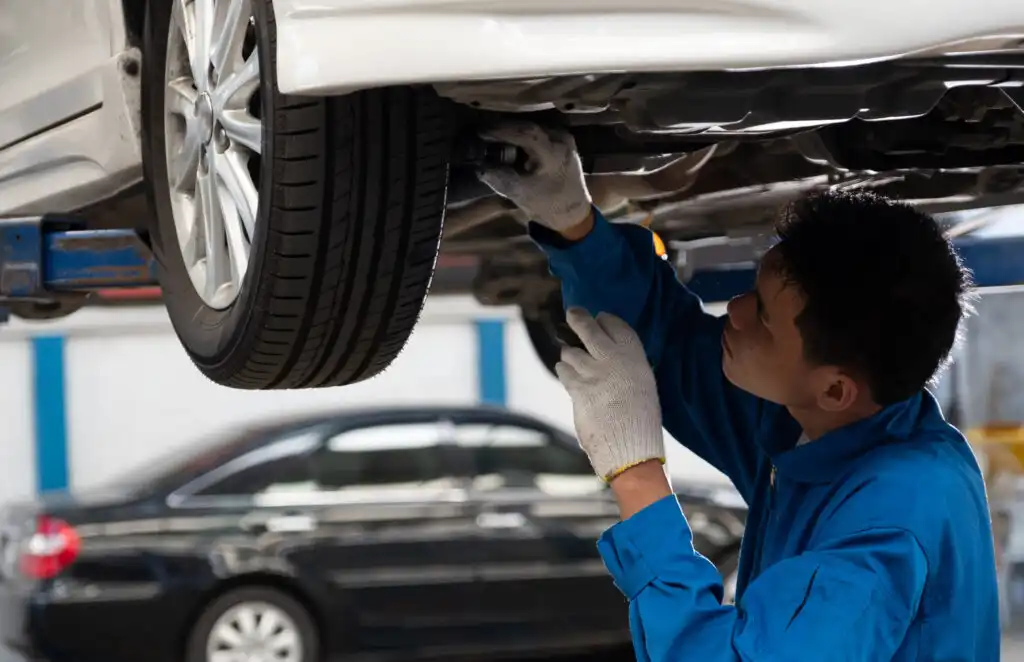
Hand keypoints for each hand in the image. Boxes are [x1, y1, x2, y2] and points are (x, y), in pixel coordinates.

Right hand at [476, 121, 592, 232]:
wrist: (573, 211)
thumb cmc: (548, 205)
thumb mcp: (521, 194)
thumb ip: (500, 179)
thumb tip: (479, 167)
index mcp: (554, 154)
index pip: (526, 133)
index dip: (502, 131)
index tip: (482, 133)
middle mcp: (562, 141)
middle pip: (529, 126)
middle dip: (505, 128)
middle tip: (484, 132)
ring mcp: (565, 138)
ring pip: (534, 127)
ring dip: (514, 130)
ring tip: (493, 135)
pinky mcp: (564, 140)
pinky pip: (540, 131)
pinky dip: (523, 134)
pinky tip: (510, 139)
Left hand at [555, 307, 665, 481]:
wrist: (630, 447)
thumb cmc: (642, 421)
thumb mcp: (643, 384)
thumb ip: (627, 367)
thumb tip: (609, 358)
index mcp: (634, 356)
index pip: (615, 325)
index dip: (604, 320)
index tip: (600, 319)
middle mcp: (612, 358)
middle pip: (587, 327)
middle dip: (577, 318)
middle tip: (573, 313)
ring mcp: (591, 371)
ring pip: (570, 351)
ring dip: (570, 353)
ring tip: (573, 357)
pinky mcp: (576, 387)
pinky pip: (564, 371)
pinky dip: (565, 371)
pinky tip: (569, 374)